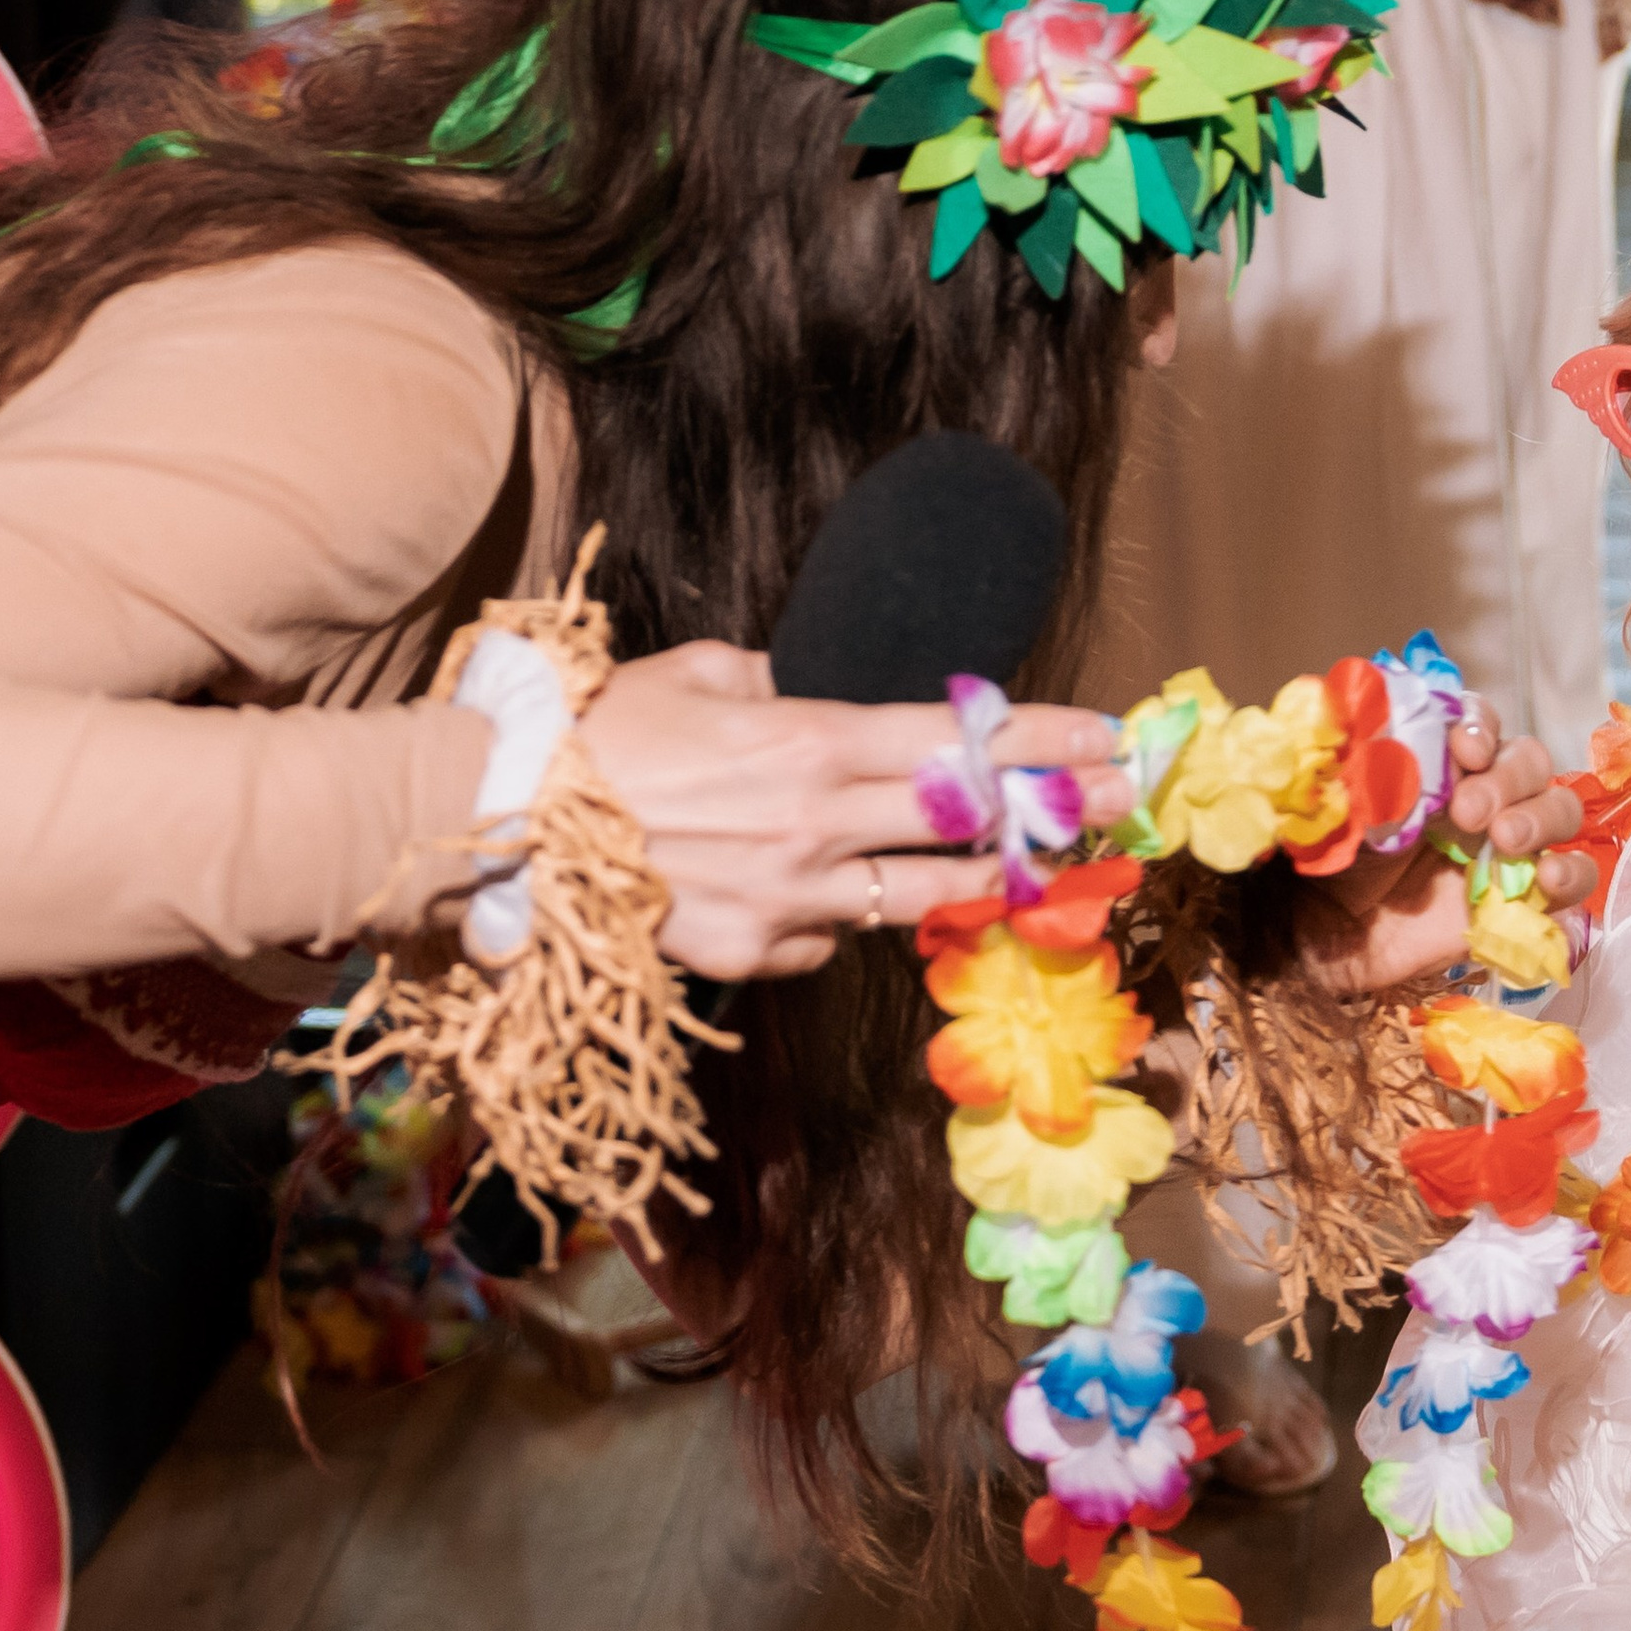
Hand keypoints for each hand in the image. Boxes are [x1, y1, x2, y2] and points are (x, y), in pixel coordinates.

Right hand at [574, 643, 1128, 981]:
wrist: (510, 831)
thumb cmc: (595, 736)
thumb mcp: (692, 673)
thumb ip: (767, 681)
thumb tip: (800, 690)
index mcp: (810, 743)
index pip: (958, 742)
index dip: (1043, 740)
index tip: (1109, 738)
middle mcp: (819, 827)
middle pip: (965, 825)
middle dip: (1054, 811)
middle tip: (1119, 801)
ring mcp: (791, 901)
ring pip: (912, 897)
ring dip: (966, 878)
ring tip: (1020, 864)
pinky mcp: (754, 956)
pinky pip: (823, 940)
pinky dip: (830, 918)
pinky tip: (811, 894)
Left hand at [1300, 706, 1589, 998]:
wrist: (1326, 937)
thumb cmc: (1331, 860)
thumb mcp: (1344, 799)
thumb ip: (1375, 758)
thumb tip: (1406, 732)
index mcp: (1440, 762)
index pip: (1481, 723)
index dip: (1481, 727)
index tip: (1463, 752)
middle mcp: (1482, 795)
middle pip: (1529, 760)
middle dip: (1507, 778)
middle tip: (1468, 813)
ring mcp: (1507, 847)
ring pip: (1559, 808)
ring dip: (1542, 815)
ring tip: (1507, 840)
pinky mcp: (1523, 898)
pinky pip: (1573, 877)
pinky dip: (1572, 872)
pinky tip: (1546, 879)